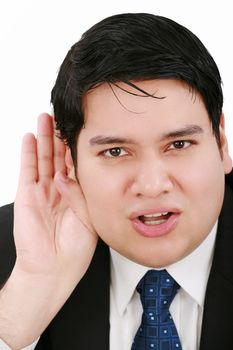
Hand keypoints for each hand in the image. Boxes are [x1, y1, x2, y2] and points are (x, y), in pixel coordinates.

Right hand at [0, 113, 97, 348]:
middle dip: (60, 136)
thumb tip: (66, 174)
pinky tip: (31, 136)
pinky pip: (28, 169)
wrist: (55, 266)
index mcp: (76, 194)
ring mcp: (43, 190)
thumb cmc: (76, 247)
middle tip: (62, 116)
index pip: (77, 163)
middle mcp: (60, 189)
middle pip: (59, 156)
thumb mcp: (87, 215)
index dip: (78, 146)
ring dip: (45, 138)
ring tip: (46, 117)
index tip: (82, 128)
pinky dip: (29, 153)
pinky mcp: (28, 195)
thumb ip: (78, 193)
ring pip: (44, 157)